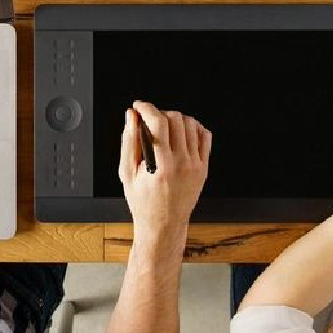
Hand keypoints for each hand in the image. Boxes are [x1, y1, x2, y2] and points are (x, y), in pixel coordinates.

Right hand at [119, 101, 210, 247]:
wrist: (164, 225)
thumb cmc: (143, 202)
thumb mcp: (127, 173)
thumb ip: (128, 141)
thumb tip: (131, 117)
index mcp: (161, 165)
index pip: (158, 123)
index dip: (146, 108)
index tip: (139, 106)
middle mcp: (182, 164)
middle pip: (175, 119)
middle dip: (159, 113)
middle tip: (149, 121)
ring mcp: (195, 166)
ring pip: (191, 124)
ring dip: (175, 119)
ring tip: (165, 127)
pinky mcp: (203, 168)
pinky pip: (205, 137)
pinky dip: (194, 128)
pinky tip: (182, 133)